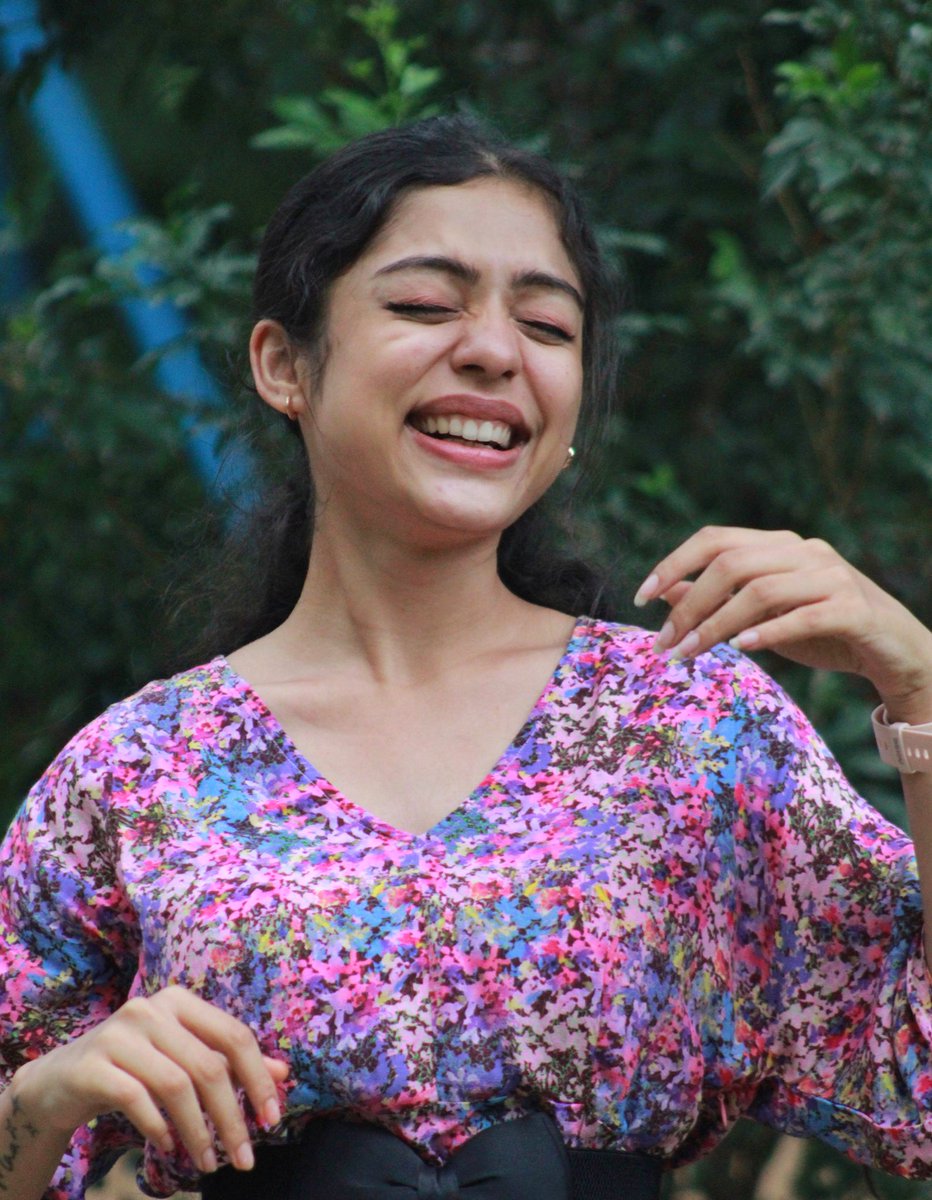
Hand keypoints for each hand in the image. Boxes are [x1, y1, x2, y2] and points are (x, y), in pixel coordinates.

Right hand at [13, 985, 288, 1175]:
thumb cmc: (134, 1068)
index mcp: (181, 1001)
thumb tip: (283, 1073)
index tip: (272, 1120)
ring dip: (198, 1131)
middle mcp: (151, 1008)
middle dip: (231, 1117)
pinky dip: (158, 1126)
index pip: (234, 1036)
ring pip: (176, 1084)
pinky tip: (169, 1145)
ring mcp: (119, 1033)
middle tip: (243, 1157)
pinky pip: (135, 1098)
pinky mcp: (92, 1063)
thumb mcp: (183, 1060)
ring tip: (209, 1161)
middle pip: (209, 1065)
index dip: (258, 1079)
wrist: (59, 1081)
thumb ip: (230, 1063)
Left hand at [634, 526, 931, 720]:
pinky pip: (805, 615)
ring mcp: (832, 576)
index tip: (640, 597)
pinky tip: (743, 648)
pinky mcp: (855, 609)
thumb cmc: (823, 632)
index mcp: (779, 545)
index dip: (673, 563)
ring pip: (762, 590)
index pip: (715, 539)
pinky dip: (770, 631)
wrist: (895, 652)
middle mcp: (804, 551)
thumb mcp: (761, 616)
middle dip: (690, 604)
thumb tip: (664, 592)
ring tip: (690, 653)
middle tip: (664, 642)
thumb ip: (718, 600)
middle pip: (731, 563)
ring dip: (717, 625)